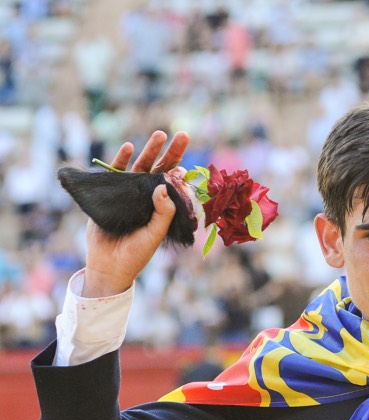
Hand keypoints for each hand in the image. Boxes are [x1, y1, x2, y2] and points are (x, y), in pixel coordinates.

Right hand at [83, 130, 190, 297]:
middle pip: (160, 170)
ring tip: (160, 134)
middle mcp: (147, 197)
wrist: (108, 264)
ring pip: (141, 167)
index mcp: (161, 208)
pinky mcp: (109, 192)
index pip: (174, 186)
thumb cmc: (135, 254)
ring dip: (150, 150)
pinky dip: (121, 159)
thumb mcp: (154, 234)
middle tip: (182, 135)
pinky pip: (116, 172)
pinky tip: (130, 147)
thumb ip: (162, 213)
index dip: (181, 174)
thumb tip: (164, 184)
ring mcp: (129, 193)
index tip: (188, 164)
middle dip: (170, 153)